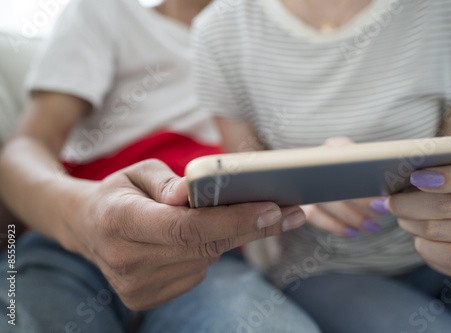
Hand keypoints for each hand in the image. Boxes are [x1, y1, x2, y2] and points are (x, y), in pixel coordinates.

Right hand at [59, 159, 305, 309]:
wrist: (87, 227)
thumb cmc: (119, 192)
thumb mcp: (138, 172)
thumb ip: (168, 182)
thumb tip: (194, 191)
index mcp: (118, 221)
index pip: (186, 227)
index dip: (233, 220)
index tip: (272, 210)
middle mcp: (124, 260)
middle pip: (204, 247)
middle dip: (250, 228)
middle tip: (289, 213)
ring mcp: (134, 286)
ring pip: (205, 259)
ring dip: (226, 236)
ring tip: (236, 216)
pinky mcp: (145, 298)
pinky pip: (196, 272)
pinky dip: (206, 251)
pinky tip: (199, 237)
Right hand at [303, 137, 387, 236]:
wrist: (322, 178)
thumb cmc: (356, 171)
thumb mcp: (363, 162)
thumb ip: (375, 164)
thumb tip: (399, 178)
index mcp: (333, 147)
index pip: (344, 151)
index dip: (364, 168)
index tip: (385, 185)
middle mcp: (314, 161)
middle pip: (335, 178)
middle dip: (361, 197)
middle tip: (383, 208)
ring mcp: (303, 182)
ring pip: (324, 200)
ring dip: (351, 216)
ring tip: (374, 227)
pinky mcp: (298, 202)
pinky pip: (314, 216)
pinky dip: (334, 225)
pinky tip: (353, 232)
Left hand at [388, 160, 450, 280]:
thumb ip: (449, 160)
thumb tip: (408, 164)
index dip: (448, 177)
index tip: (416, 176)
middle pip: (446, 206)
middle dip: (408, 202)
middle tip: (392, 200)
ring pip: (437, 230)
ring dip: (410, 222)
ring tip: (403, 216)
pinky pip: (448, 258)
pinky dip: (423, 246)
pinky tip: (419, 237)